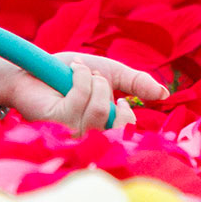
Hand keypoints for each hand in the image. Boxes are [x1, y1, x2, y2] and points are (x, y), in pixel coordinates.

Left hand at [0, 51, 168, 133]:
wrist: (36, 65)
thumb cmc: (71, 72)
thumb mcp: (111, 73)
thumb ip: (137, 83)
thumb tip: (164, 94)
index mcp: (102, 128)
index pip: (125, 136)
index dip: (127, 116)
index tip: (119, 98)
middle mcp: (86, 135)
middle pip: (116, 131)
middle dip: (112, 99)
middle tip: (99, 81)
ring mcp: (69, 131)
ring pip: (98, 113)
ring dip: (94, 85)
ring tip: (84, 72)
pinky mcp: (52, 122)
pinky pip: (77, 103)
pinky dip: (80, 80)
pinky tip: (74, 72)